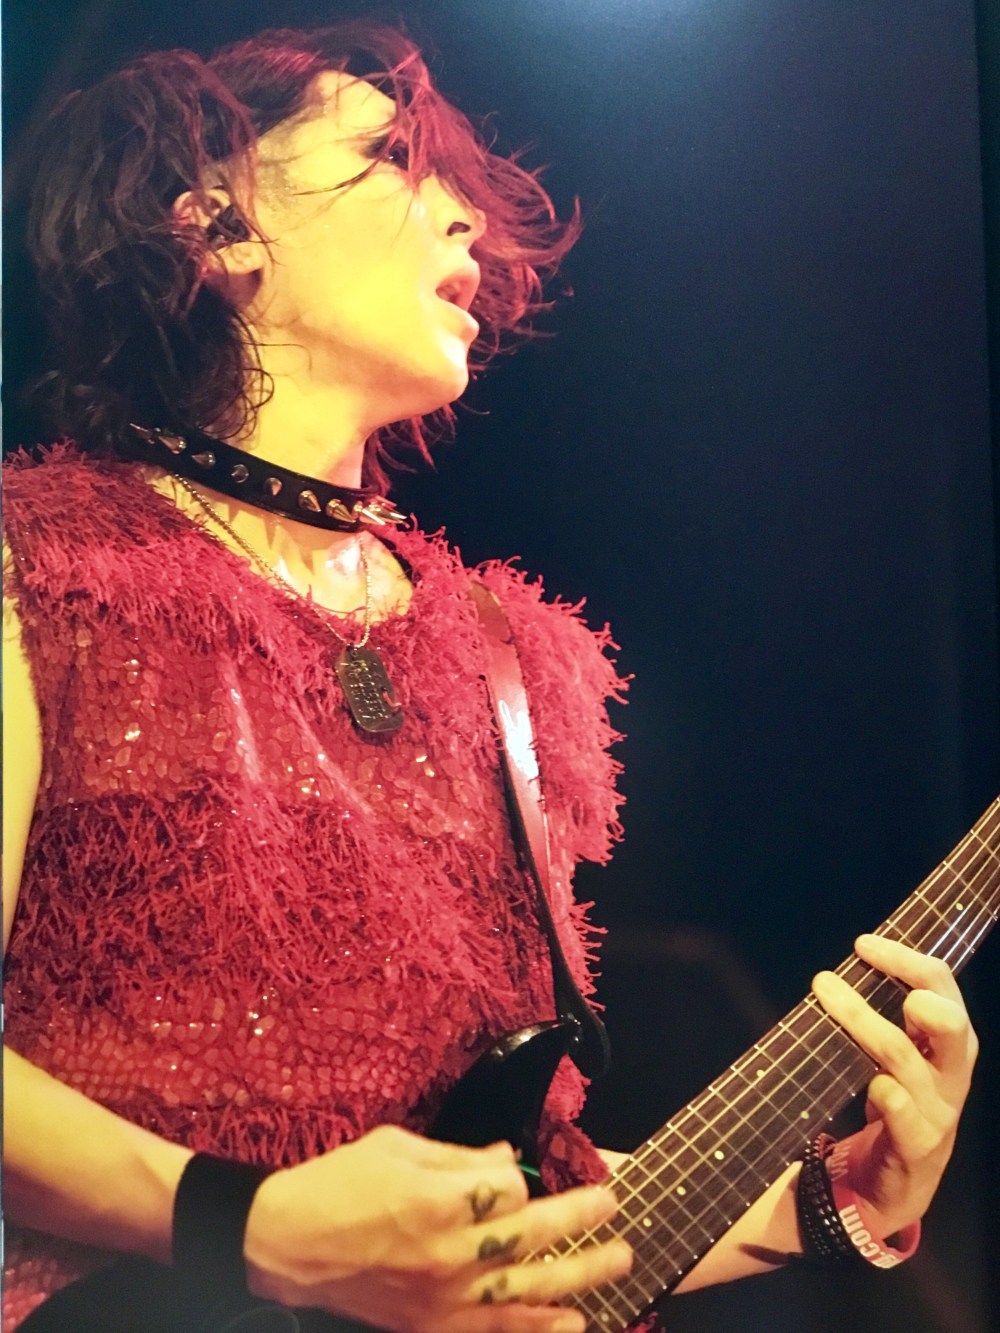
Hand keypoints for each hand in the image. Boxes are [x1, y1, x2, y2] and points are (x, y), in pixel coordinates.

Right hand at [244, 1124, 630, 1332]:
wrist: (286, 1245)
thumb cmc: (338, 1182)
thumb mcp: (395, 1145)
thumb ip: (458, 1155)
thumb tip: (508, 1158)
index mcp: (438, 1198)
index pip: (510, 1185)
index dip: (518, 1177)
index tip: (516, 1174)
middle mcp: (450, 1252)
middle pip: (533, 1235)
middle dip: (580, 1219)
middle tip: (615, 1208)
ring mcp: (445, 1296)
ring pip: (529, 1289)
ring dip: (580, 1275)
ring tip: (620, 1261)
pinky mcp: (433, 1326)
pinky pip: (498, 1332)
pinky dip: (538, 1330)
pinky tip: (574, 1323)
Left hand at [812, 934, 978, 1235]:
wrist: (894, 1189)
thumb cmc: (895, 1107)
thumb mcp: (900, 1060)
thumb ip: (882, 1020)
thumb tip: (839, 974)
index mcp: (949, 1045)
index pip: (941, 987)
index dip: (905, 959)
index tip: (863, 944)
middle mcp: (950, 1073)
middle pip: (947, 1020)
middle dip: (912, 983)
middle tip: (867, 960)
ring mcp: (937, 1112)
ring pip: (906, 1059)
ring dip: (864, 1022)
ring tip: (828, 993)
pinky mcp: (917, 1148)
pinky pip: (906, 1118)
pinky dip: (890, 1097)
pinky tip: (873, 1085)